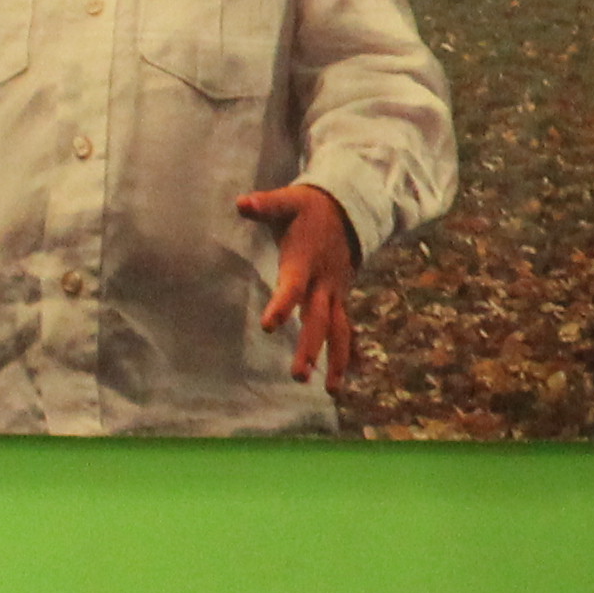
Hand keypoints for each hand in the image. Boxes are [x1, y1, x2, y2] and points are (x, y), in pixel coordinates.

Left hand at [241, 182, 360, 390]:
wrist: (349, 208)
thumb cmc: (310, 208)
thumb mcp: (288, 202)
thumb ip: (265, 205)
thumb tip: (241, 203)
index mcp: (305, 263)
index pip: (293, 287)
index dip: (282, 305)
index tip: (269, 327)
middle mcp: (324, 283)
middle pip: (318, 320)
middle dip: (311, 348)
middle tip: (299, 375)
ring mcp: (336, 293)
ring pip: (339, 331)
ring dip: (337, 360)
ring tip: (331, 390)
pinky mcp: (341, 298)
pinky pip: (347, 328)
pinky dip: (351, 351)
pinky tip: (352, 376)